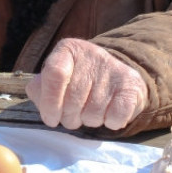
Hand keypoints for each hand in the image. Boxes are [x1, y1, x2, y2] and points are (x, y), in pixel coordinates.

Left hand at [25, 38, 146, 130]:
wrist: (115, 78)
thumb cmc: (77, 81)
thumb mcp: (54, 80)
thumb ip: (40, 89)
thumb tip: (39, 96)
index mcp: (67, 49)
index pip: (55, 74)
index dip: (50, 102)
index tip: (51, 119)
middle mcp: (92, 54)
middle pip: (72, 99)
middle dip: (69, 117)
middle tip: (72, 116)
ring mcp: (114, 68)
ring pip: (93, 113)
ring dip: (89, 120)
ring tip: (90, 110)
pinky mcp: (131, 85)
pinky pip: (115, 118)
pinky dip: (109, 122)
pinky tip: (108, 112)